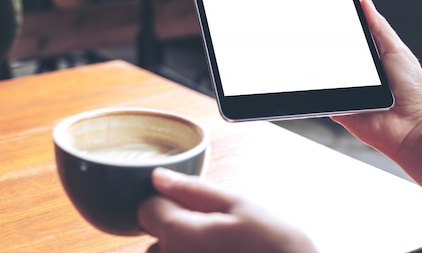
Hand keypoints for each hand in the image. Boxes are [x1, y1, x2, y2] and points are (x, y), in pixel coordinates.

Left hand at [138, 168, 318, 252]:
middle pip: (157, 236)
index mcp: (178, 234)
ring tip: (224, 250)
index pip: (147, 208)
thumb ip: (193, 190)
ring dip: (186, 250)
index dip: (170, 202)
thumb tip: (158, 176)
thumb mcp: (239, 206)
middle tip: (219, 233)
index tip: (195, 208)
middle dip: (180, 229)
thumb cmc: (274, 247)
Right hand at [332, 0, 421, 159]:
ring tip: (316, 55)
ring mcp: (347, 93)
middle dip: (323, 44)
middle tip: (312, 30)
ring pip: (325, 74)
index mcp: (372, 59)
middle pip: (333, 55)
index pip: (349, 38)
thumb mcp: (397, 51)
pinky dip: (320, 90)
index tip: (324, 10)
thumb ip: (379, 27)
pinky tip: (320, 80)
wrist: (414, 130)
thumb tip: (365, 2)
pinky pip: (323, 97)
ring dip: (321, 67)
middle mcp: (358, 76)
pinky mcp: (339, 110)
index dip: (337, 25)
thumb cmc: (414, 93)